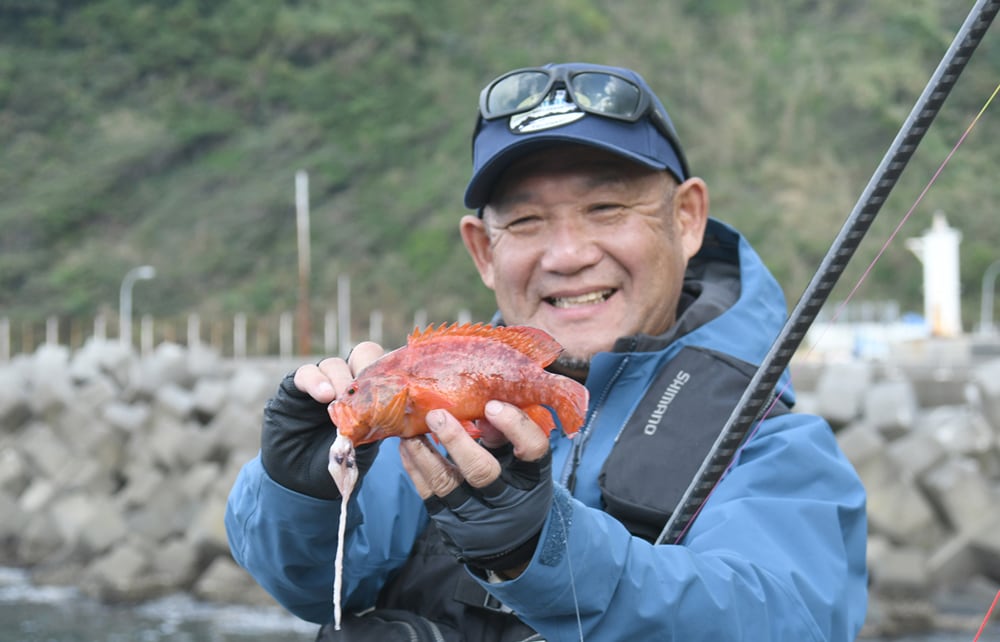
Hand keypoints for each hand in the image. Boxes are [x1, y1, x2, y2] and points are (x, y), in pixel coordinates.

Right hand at [260, 342, 383, 498]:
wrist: (304, 482)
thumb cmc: (341, 462)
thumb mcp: (367, 445)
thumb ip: (379, 425)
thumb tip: (401, 416)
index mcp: (371, 391)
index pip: (385, 366)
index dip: (393, 370)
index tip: (397, 385)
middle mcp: (347, 381)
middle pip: (362, 354)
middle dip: (367, 367)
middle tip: (367, 390)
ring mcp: (322, 382)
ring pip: (334, 364)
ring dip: (341, 379)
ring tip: (341, 399)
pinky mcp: (294, 388)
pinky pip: (305, 374)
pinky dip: (315, 381)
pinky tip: (325, 396)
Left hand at [399, 400, 552, 576]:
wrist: (511, 544)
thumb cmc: (517, 490)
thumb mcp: (521, 465)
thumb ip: (506, 438)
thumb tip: (482, 409)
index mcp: (533, 479)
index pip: (532, 450)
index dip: (514, 426)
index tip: (492, 405)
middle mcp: (506, 501)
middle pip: (482, 471)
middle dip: (456, 440)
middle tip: (436, 415)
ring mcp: (475, 517)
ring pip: (446, 483)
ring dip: (424, 453)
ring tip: (411, 429)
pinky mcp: (450, 524)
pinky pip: (429, 493)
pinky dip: (415, 467)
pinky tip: (407, 447)